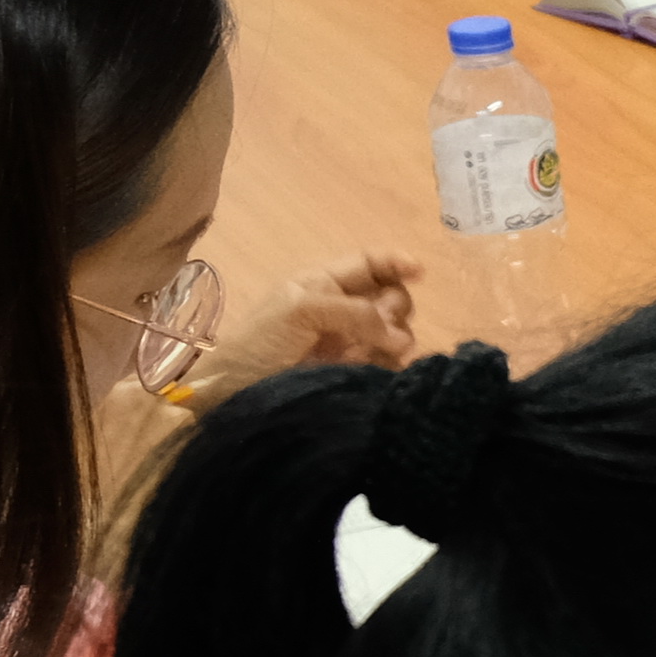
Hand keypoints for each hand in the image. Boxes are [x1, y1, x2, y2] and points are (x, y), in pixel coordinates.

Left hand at [190, 251, 421, 398]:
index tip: (420, 272)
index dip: (396, 262)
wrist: (235, 394)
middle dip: (395, 307)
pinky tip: (381, 369)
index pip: (369, 263)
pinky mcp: (357, 375)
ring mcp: (351, 344)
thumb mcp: (300, 310)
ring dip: (397, 338)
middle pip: (392, 297)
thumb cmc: (260, 343)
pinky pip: (392, 364)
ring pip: (397, 331)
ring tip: (382, 352)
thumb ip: (354, 311)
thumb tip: (400, 337)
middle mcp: (343, 310)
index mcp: (324, 284)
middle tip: (381, 326)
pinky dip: (394, 364)